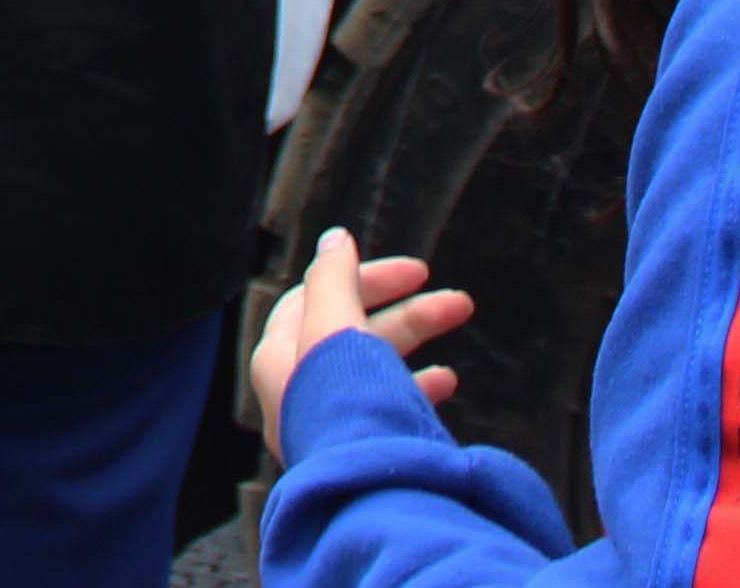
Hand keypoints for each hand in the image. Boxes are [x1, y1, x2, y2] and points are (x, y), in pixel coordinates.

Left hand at [253, 228, 471, 458]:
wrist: (367, 501)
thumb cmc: (346, 410)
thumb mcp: (335, 329)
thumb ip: (334, 280)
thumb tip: (335, 238)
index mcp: (280, 359)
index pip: (317, 297)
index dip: (366, 276)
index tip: (418, 272)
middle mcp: (298, 391)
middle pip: (352, 331)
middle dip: (408, 310)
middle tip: (459, 301)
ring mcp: (328, 425)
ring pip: (374, 367)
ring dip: (417, 339)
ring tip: (460, 333)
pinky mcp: (359, 451)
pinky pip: (387, 407)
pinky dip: (417, 386)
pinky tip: (446, 381)